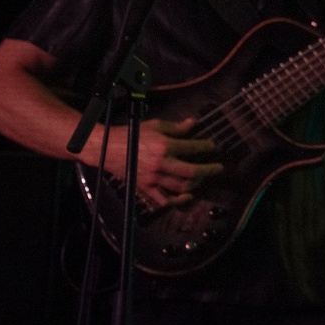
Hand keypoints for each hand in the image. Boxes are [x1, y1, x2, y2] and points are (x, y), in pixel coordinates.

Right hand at [99, 117, 221, 209]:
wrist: (106, 147)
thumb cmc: (130, 134)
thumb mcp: (154, 125)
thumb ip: (175, 127)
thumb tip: (192, 123)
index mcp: (164, 146)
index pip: (193, 147)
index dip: (206, 147)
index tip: (213, 146)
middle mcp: (160, 163)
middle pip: (191, 171)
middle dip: (208, 170)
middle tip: (218, 168)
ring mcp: (152, 177)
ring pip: (180, 186)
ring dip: (195, 184)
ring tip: (203, 178)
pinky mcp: (144, 187)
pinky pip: (162, 199)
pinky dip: (176, 201)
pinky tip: (186, 196)